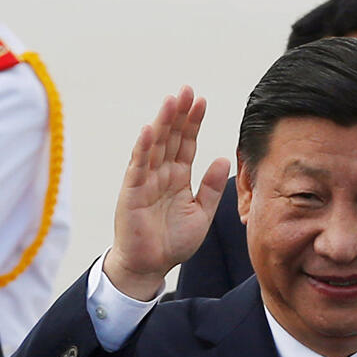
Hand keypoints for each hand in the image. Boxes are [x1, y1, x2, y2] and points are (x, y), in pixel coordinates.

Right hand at [104, 86, 229, 300]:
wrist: (150, 266)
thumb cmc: (173, 242)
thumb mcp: (202, 214)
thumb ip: (212, 188)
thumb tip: (224, 158)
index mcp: (178, 177)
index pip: (186, 143)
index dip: (193, 122)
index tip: (202, 101)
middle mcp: (161, 174)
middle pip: (170, 138)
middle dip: (178, 114)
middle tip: (186, 90)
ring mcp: (145, 181)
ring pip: (154, 146)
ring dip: (162, 123)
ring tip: (171, 101)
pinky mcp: (132, 193)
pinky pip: (138, 167)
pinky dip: (143, 148)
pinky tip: (149, 129)